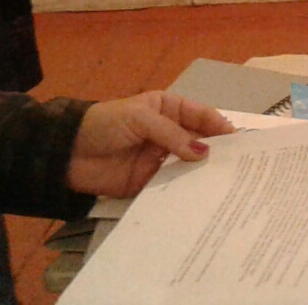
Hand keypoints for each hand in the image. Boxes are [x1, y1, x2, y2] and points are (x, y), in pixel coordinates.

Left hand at [65, 91, 234, 197]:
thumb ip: (172, 134)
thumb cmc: (105, 124)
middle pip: (200, 142)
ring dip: (203, 173)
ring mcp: (160, 159)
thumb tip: (204, 153)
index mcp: (169, 109)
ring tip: (226, 185)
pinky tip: (200, 198)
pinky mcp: (150, 183)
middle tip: (240, 167)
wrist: (67, 153)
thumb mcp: (140, 118)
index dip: (220, 126)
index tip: (240, 141)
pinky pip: (172, 186)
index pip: (201, 116)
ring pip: (189, 165)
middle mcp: (169, 133)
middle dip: (217, 152)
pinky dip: (185, 191)